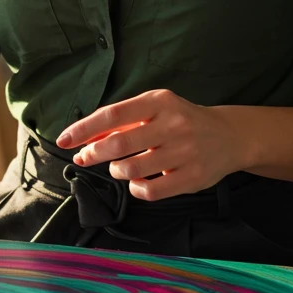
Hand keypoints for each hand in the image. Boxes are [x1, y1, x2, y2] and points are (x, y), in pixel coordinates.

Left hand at [55, 89, 248, 200]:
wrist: (229, 136)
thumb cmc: (181, 121)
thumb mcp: (155, 109)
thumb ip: (122, 121)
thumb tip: (83, 137)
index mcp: (160, 101)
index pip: (112, 114)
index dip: (84, 129)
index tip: (63, 139)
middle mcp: (173, 124)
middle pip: (119, 143)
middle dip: (94, 153)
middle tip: (84, 158)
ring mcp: (184, 152)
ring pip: (132, 169)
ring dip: (117, 171)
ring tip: (119, 167)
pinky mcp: (192, 177)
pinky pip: (151, 190)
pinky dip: (136, 189)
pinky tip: (137, 182)